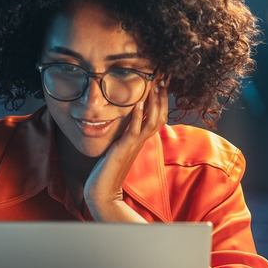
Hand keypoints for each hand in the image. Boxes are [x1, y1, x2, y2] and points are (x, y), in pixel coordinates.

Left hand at [83, 82, 168, 221]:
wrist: (102, 191)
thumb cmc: (107, 170)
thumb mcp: (118, 147)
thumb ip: (124, 135)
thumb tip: (126, 121)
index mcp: (141, 140)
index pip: (158, 116)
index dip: (162, 99)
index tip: (163, 80)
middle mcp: (141, 141)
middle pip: (160, 115)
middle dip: (163, 95)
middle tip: (165, 76)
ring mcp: (134, 145)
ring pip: (152, 121)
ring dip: (154, 102)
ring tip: (155, 84)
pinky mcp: (124, 149)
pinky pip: (134, 131)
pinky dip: (137, 115)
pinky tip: (138, 102)